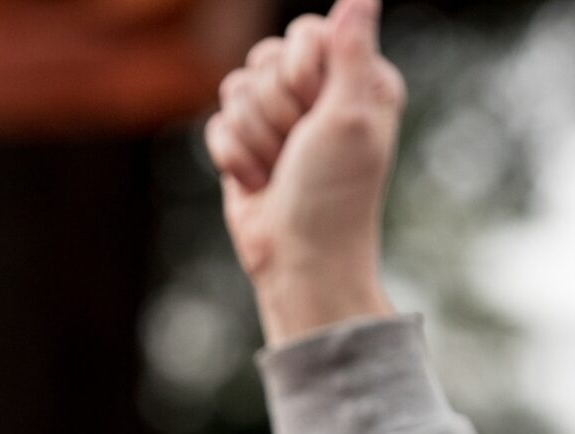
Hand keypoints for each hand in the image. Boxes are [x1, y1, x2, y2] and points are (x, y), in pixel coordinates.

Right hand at [207, 0, 401, 343]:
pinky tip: (259, 183)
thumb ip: (352, 49)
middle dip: (275, 111)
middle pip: (264, 57)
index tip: (318, 114)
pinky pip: (217, 122)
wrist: (299, 261)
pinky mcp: (246, 143)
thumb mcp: (350, 116)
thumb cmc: (334, 195)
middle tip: (300, 150)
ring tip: (281, 170)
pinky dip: (234, 158)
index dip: (300, 72)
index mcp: (357, 78)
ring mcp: (280, 118)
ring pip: (234, 88)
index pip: (305, 32)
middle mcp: (319, 92)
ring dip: (255, 138)